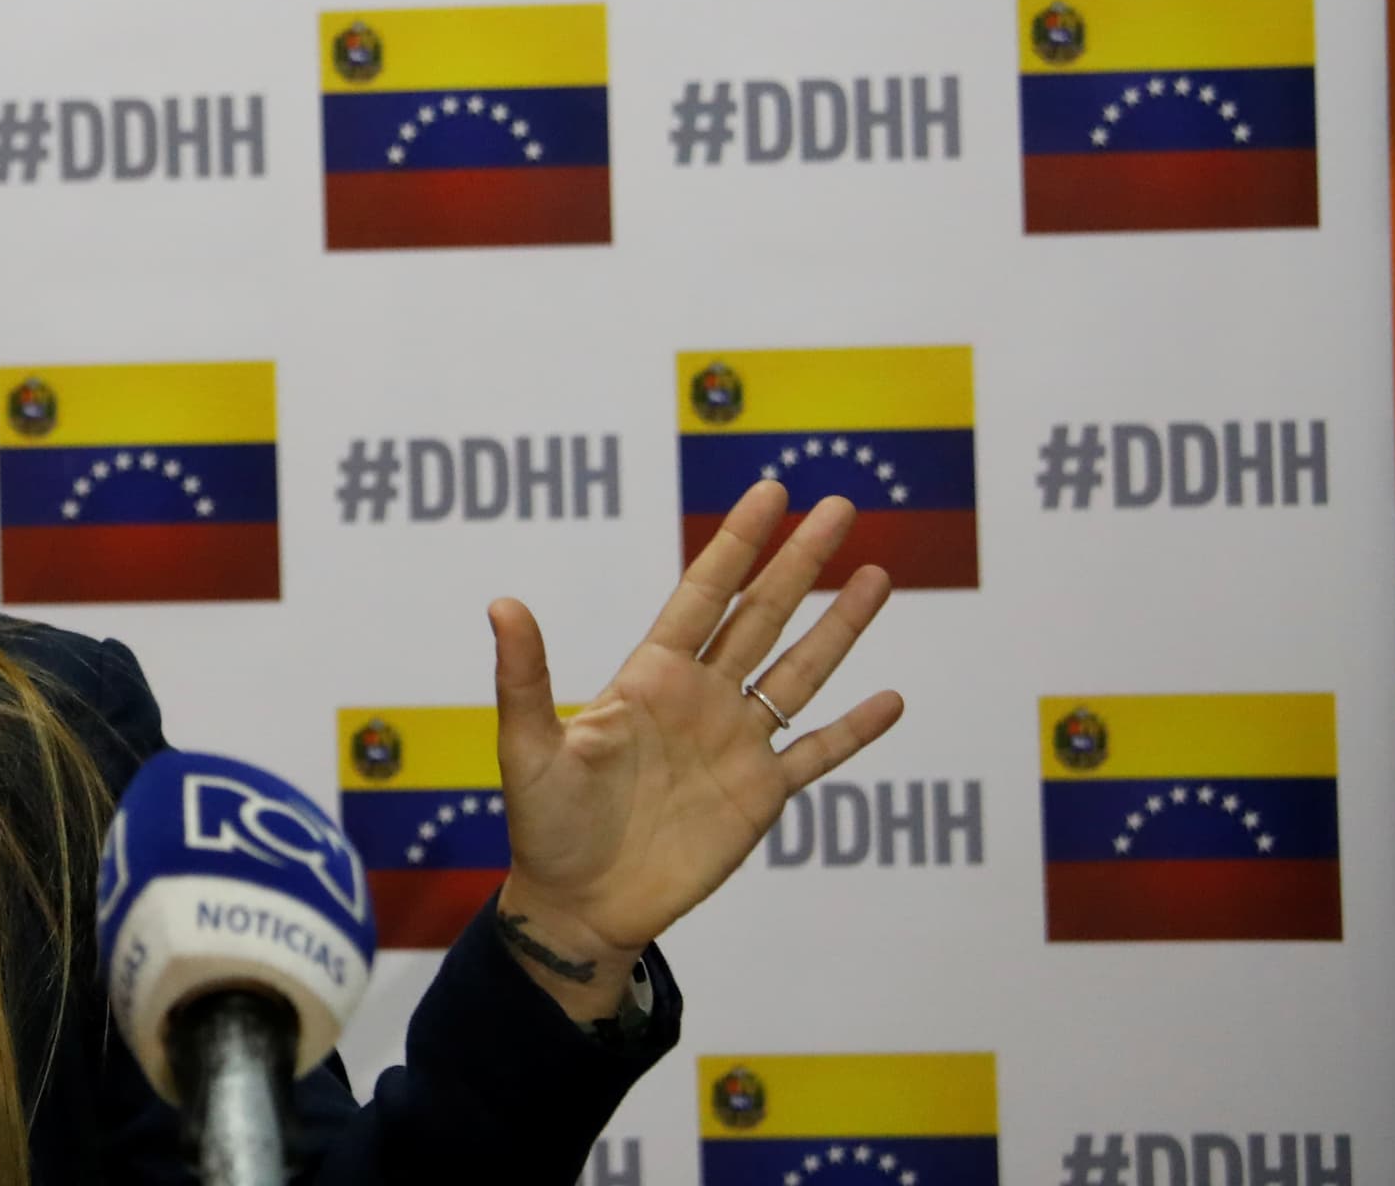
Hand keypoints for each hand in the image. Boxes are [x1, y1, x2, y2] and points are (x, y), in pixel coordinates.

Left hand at [482, 480, 902, 1018]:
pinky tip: (892, 699)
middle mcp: (699, 698)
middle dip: (799, 561)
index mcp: (648, 676)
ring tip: (877, 575)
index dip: (736, 542)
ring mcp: (734, 744)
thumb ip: (524, 676)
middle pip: (761, 615)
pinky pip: (815, 754)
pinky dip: (854, 730)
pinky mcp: (759, 796)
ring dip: (839, 627)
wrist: (579, 902)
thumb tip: (502, 602)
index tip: (771, 491)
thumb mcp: (527, 746)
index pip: (703, 593)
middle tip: (840, 506)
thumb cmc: (544, 823)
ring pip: (798, 672)